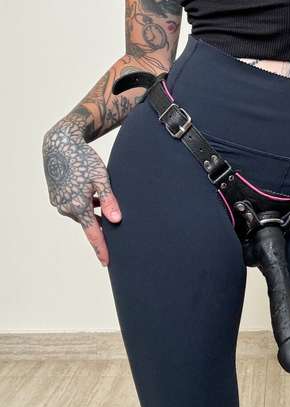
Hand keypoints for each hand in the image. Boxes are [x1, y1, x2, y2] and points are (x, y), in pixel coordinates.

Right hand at [42, 121, 121, 266]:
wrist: (60, 145)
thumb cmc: (84, 159)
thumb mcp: (101, 178)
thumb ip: (109, 201)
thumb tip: (116, 221)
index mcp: (78, 206)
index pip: (93, 234)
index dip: (101, 248)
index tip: (107, 262)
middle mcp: (66, 208)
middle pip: (88, 221)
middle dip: (100, 221)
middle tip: (113, 219)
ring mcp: (59, 202)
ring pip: (80, 212)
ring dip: (92, 209)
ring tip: (101, 197)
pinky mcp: (56, 195)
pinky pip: (73, 205)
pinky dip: (83, 202)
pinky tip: (91, 192)